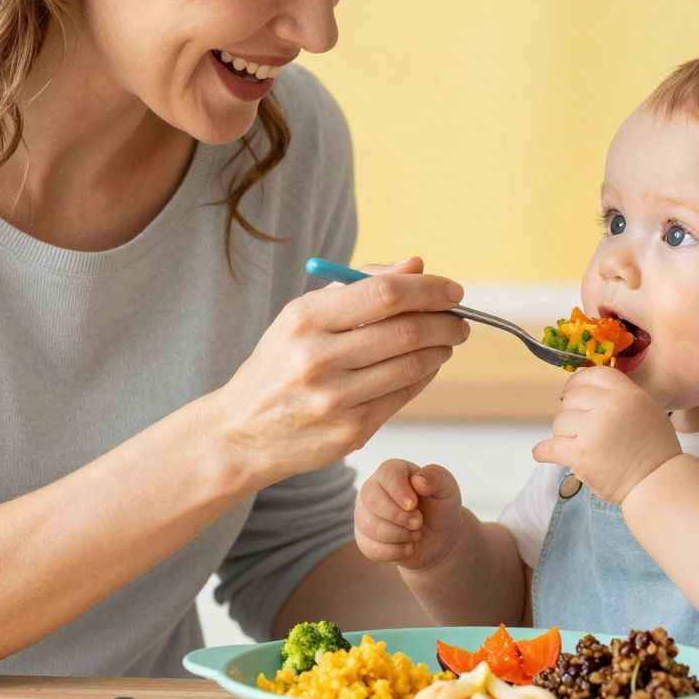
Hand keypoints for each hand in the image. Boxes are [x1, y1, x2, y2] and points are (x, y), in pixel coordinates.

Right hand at [211, 257, 468, 490]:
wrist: (240, 432)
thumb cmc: (279, 365)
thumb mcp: (303, 316)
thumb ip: (359, 286)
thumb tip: (416, 265)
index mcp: (304, 319)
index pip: (385, 293)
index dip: (429, 290)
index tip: (452, 290)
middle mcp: (318, 358)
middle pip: (406, 330)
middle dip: (445, 321)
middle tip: (459, 319)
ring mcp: (335, 399)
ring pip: (412, 365)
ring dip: (440, 349)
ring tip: (446, 341)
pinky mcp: (350, 431)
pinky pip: (404, 396)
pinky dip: (424, 376)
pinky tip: (425, 366)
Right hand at [355, 459, 466, 572]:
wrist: (439, 539)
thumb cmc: (440, 508)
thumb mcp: (447, 489)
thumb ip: (436, 477)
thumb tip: (418, 481)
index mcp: (393, 472)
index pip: (387, 474)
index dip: (399, 491)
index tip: (414, 505)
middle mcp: (373, 489)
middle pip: (371, 499)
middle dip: (398, 516)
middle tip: (418, 523)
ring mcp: (364, 514)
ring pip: (369, 526)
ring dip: (399, 535)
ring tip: (415, 534)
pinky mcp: (363, 538)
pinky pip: (370, 548)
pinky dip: (394, 552)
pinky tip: (407, 547)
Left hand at [531, 365, 681, 503]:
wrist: (658, 482)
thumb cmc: (654, 449)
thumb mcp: (645, 409)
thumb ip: (619, 396)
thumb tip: (584, 391)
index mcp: (627, 394)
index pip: (592, 374)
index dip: (577, 382)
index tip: (570, 392)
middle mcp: (609, 407)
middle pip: (571, 399)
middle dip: (572, 414)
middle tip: (580, 430)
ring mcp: (593, 431)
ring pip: (559, 423)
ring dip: (564, 435)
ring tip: (580, 447)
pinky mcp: (581, 456)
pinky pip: (549, 447)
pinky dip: (543, 452)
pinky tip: (542, 453)